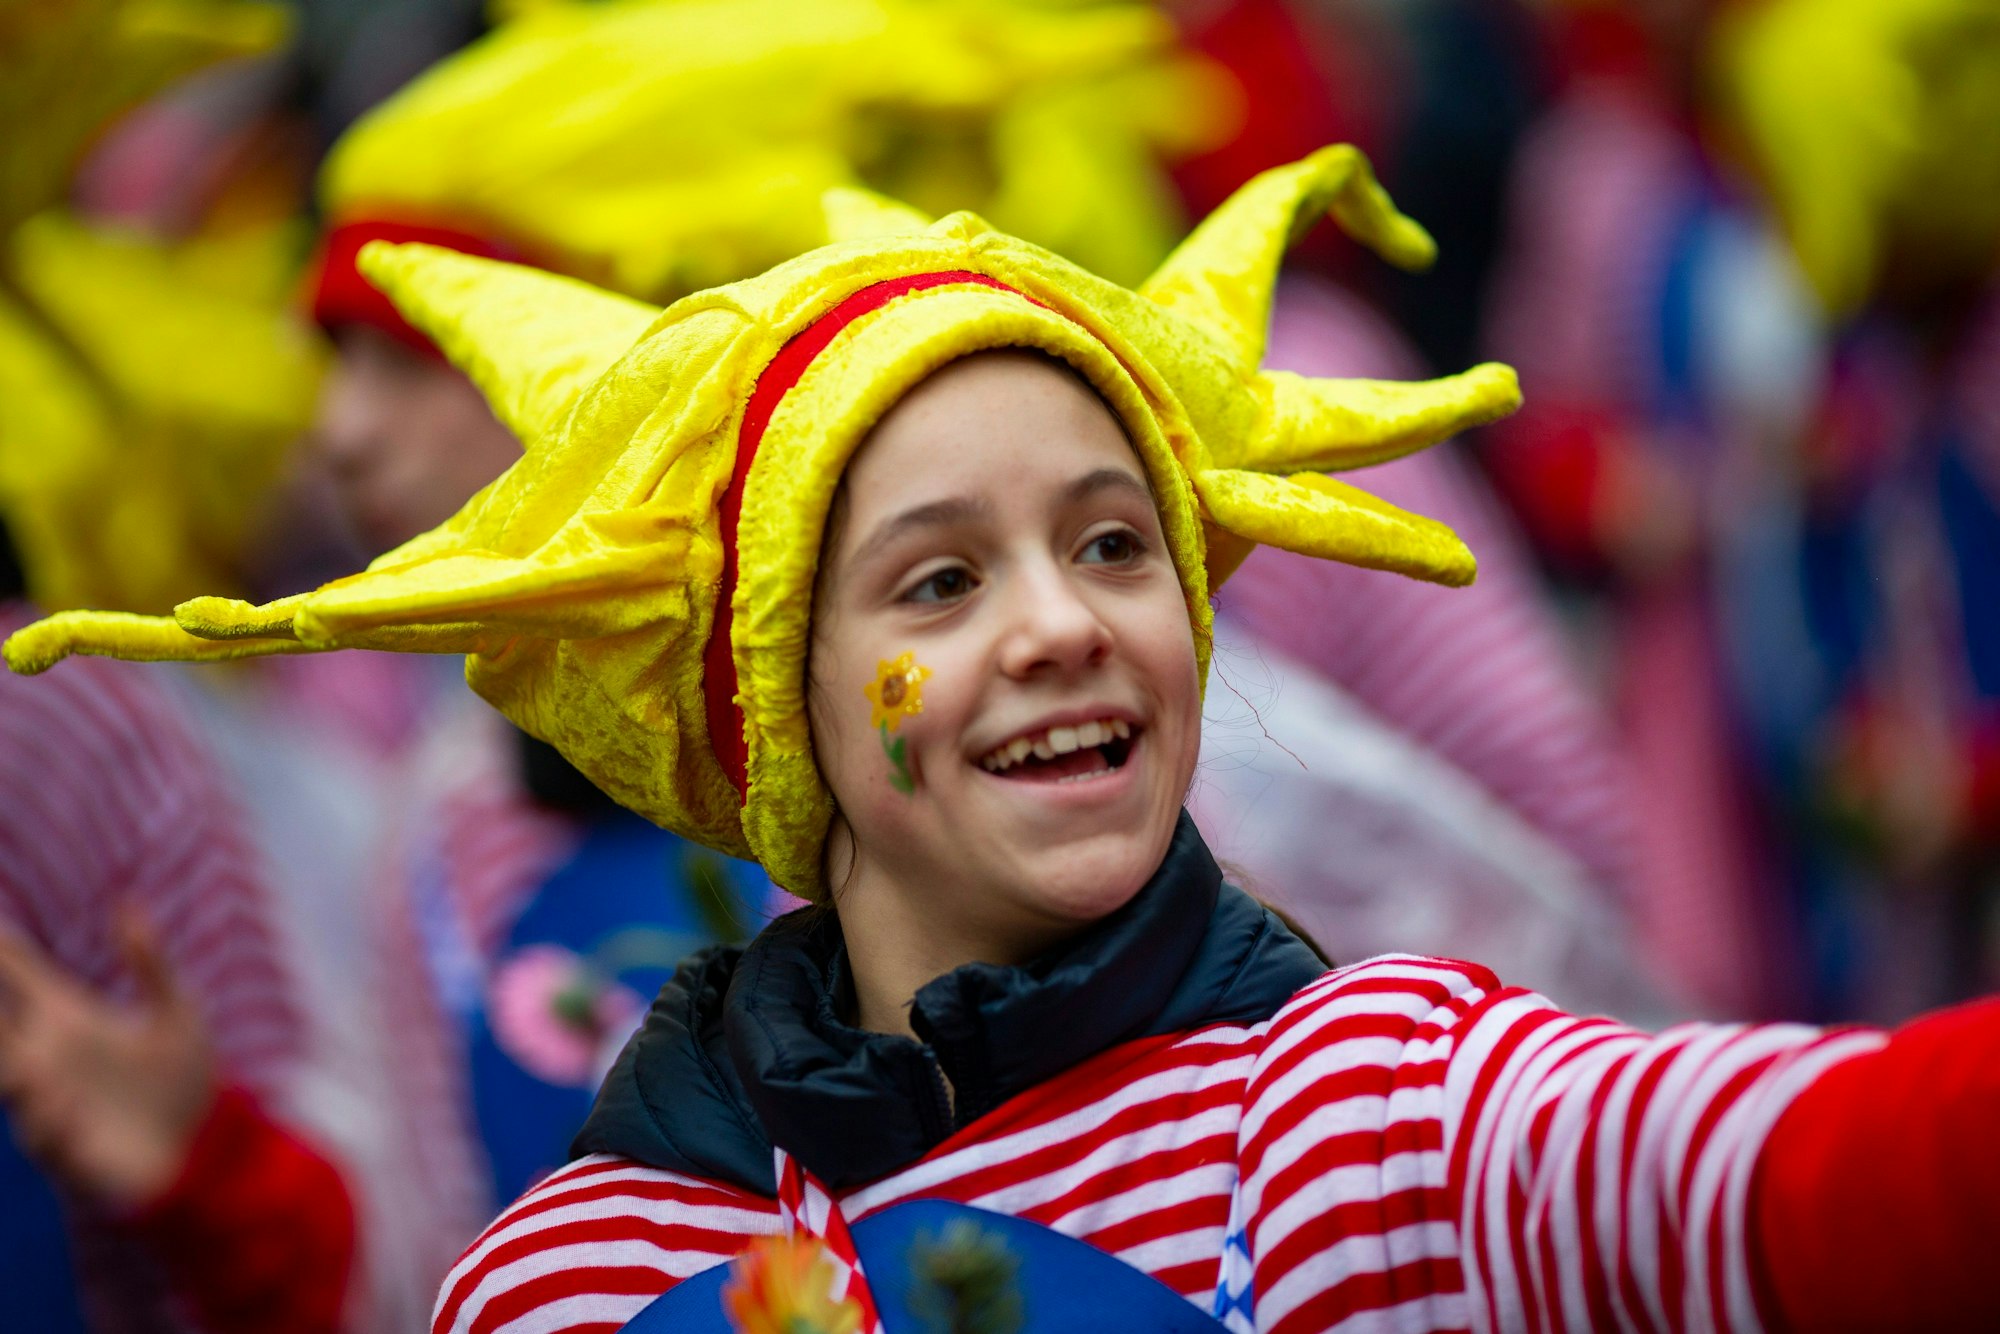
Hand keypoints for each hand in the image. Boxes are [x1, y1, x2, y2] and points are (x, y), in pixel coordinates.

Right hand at [0, 910, 219, 1210]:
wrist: (205, 1148)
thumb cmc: (184, 1081)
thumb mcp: (176, 1014)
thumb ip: (150, 963)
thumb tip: (128, 903)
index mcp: (70, 1021)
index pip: (22, 978)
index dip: (3, 950)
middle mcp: (48, 1061)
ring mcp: (52, 1106)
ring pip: (13, 1085)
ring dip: (18, 1076)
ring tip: (28, 1068)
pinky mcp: (68, 1151)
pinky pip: (46, 1138)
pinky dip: (52, 1121)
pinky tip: (65, 1104)